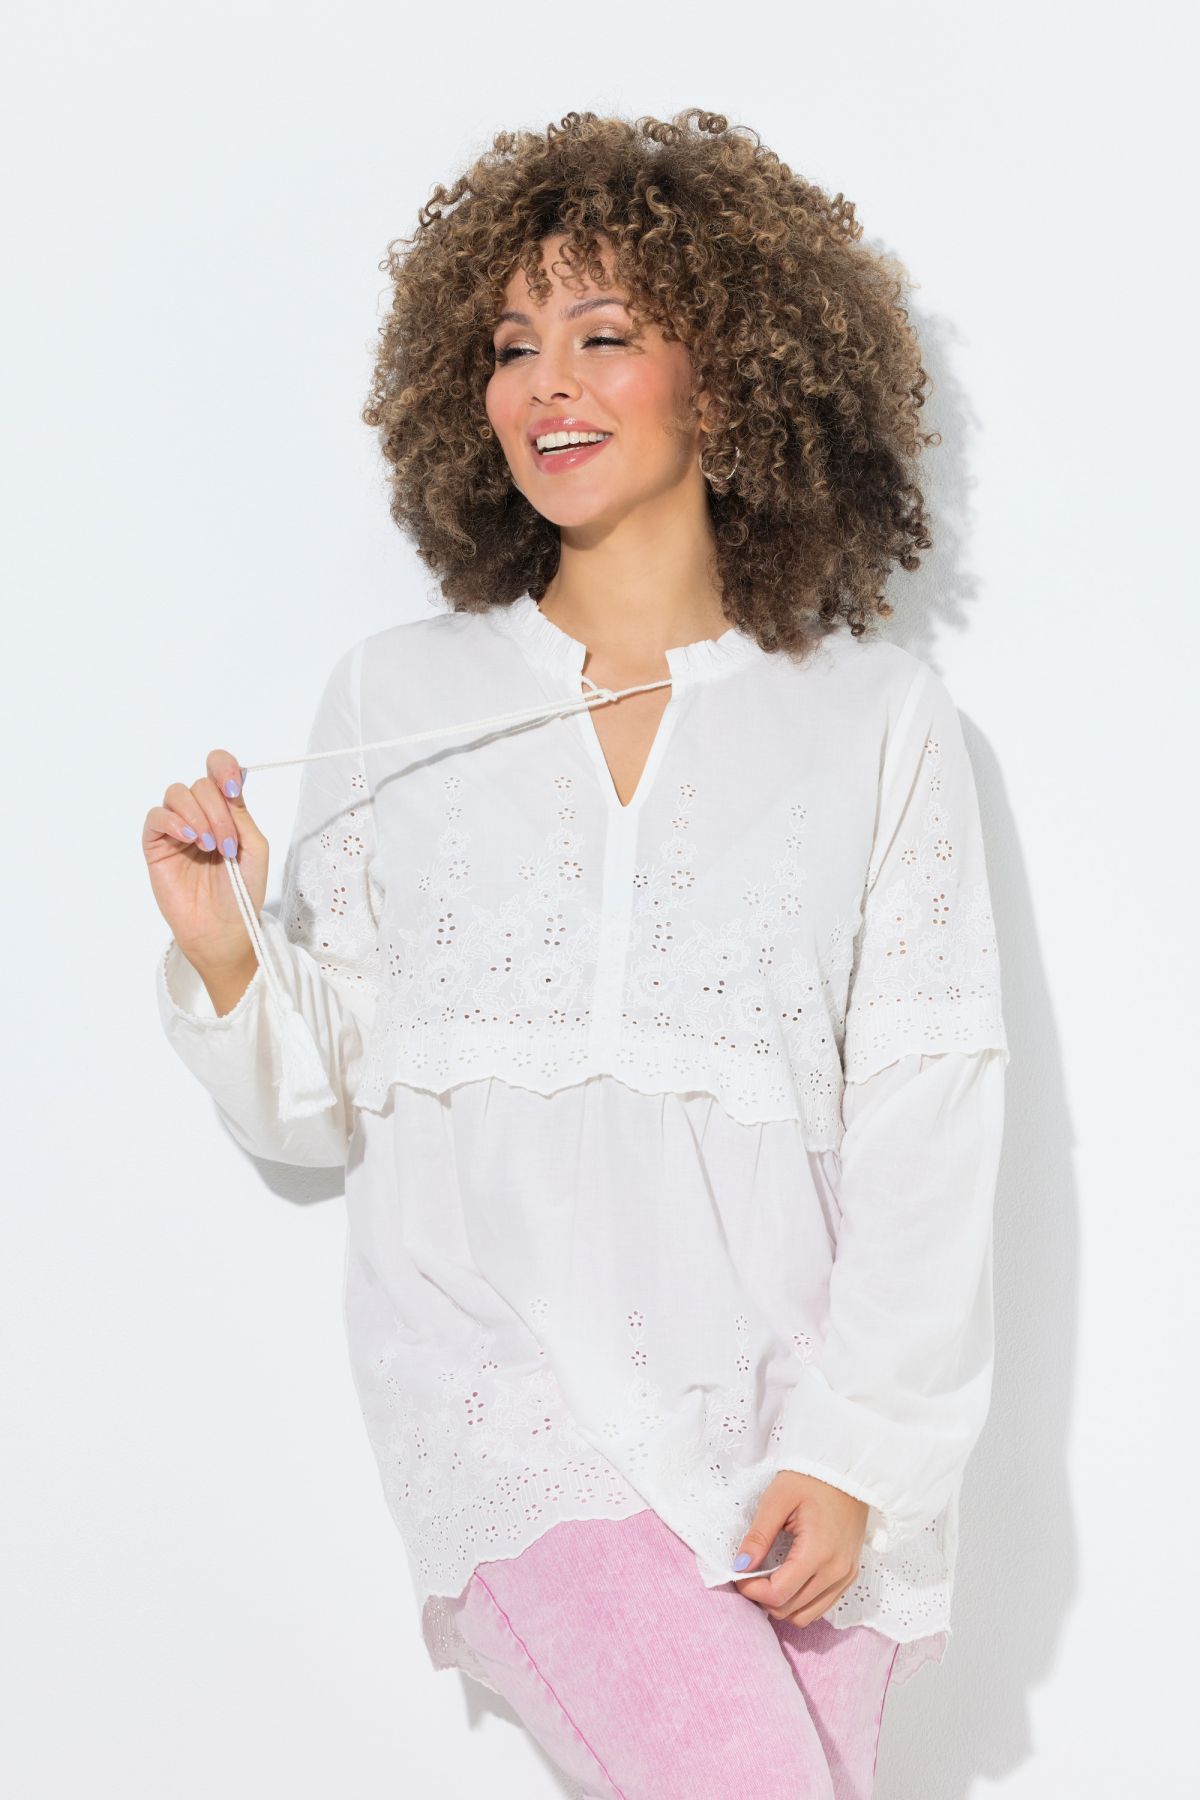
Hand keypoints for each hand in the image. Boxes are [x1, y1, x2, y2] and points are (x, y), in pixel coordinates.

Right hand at [143, 749, 269, 978]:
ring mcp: (177, 829)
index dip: (223, 767)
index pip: (219, 770)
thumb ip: (242, 815)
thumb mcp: (255, 849)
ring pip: (177, 794)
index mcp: (226, 812)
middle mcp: (200, 815)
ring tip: (209, 846)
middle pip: (201, 785)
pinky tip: (189, 838)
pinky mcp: (156, 845)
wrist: (222, 928)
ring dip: (198, 815)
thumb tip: (229, 786)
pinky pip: (156, 816)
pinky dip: (173, 821)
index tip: (233, 787)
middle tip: (226, 844)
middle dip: (217, 811)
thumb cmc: (242, 892)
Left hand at [732, 1471, 868, 1626]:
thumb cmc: (811, 1479)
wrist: (847, 1472)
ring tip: (766, 1579)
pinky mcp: (849, 1575)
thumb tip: (740, 1566)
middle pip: (790, 1610)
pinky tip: (787, 1579)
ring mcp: (846, 1576)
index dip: (752, 1591)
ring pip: (806, 1615)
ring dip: (782, 1604)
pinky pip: (821, 1605)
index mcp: (818, 1553)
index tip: (739, 1573)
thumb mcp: (778, 1500)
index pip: (778, 1595)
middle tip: (749, 1575)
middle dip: (763, 1599)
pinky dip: (800, 1601)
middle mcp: (836, 1572)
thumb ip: (758, 1536)